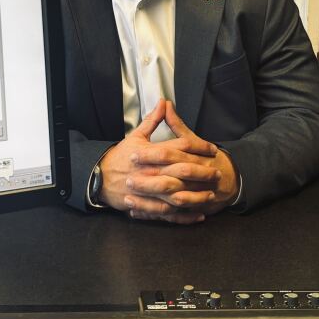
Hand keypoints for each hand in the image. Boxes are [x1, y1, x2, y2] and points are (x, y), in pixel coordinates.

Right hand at [98, 100, 217, 223]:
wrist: (100, 177)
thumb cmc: (121, 156)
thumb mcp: (136, 136)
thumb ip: (153, 120)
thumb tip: (164, 102)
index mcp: (152, 153)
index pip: (182, 146)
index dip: (200, 147)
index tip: (212, 149)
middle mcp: (153, 171)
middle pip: (184, 170)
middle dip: (203, 172)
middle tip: (218, 173)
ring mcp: (150, 191)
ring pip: (179, 195)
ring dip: (197, 196)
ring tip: (210, 195)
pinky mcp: (147, 206)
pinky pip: (169, 214)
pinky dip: (185, 216)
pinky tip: (198, 215)